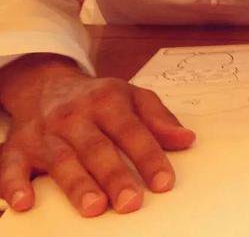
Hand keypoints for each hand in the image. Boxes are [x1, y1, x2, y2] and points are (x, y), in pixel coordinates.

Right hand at [0, 54, 194, 216]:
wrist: (47, 85)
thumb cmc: (98, 98)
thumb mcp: (133, 96)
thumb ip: (159, 118)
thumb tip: (186, 140)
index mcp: (107, 100)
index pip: (132, 130)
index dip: (149, 156)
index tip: (164, 183)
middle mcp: (75, 115)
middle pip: (97, 148)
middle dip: (115, 176)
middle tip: (131, 203)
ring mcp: (45, 132)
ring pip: (62, 160)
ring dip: (78, 185)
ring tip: (95, 208)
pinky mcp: (17, 147)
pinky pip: (10, 166)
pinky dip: (14, 185)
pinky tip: (25, 203)